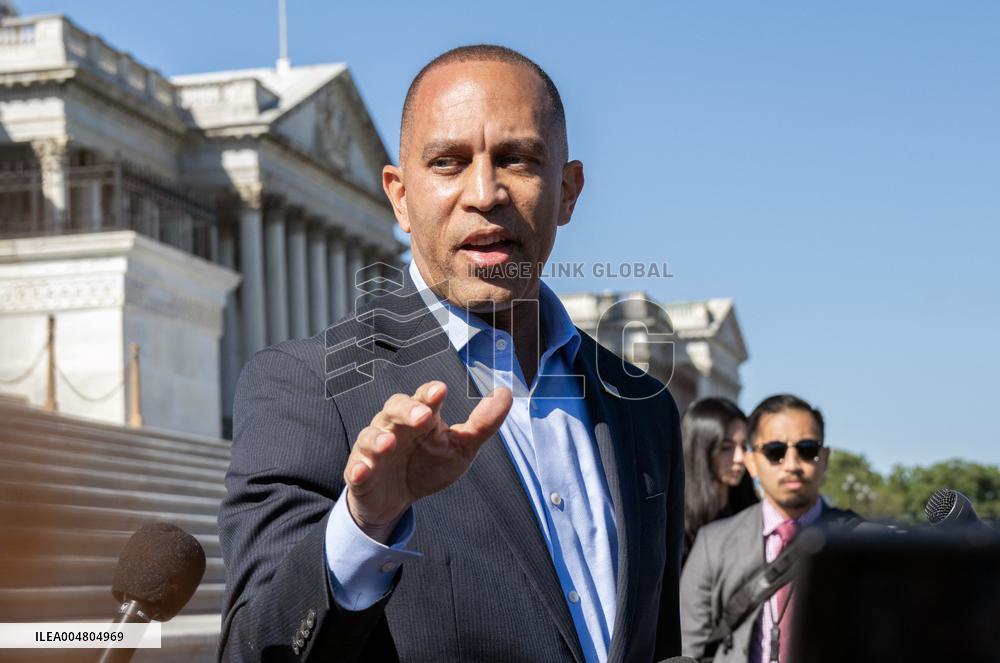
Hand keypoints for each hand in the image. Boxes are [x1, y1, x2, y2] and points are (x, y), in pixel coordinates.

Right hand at [344, 381, 512, 542]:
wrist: (398, 499)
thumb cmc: (429, 465)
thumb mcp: (461, 448)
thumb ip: (482, 424)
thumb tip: (506, 394)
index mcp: (420, 417)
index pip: (423, 398)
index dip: (429, 393)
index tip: (440, 391)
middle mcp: (395, 426)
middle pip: (395, 408)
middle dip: (407, 410)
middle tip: (422, 417)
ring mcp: (374, 448)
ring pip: (371, 434)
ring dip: (379, 438)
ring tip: (389, 444)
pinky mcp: (360, 472)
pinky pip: (355, 467)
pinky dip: (358, 467)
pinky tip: (364, 469)